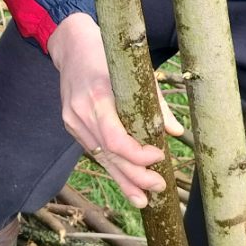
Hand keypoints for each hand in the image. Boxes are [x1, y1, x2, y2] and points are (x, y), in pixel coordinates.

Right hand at [46, 13, 183, 207]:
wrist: (71, 46)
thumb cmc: (107, 56)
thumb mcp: (135, 73)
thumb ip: (155, 103)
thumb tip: (175, 132)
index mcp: (97, 98)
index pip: (116, 140)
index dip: (138, 156)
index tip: (159, 157)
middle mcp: (80, 112)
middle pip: (109, 154)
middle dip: (134, 176)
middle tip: (158, 187)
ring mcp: (72, 120)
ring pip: (101, 157)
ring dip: (122, 179)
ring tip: (142, 199)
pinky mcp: (71, 124)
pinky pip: (94, 149)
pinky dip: (111, 164)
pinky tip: (125, 180)